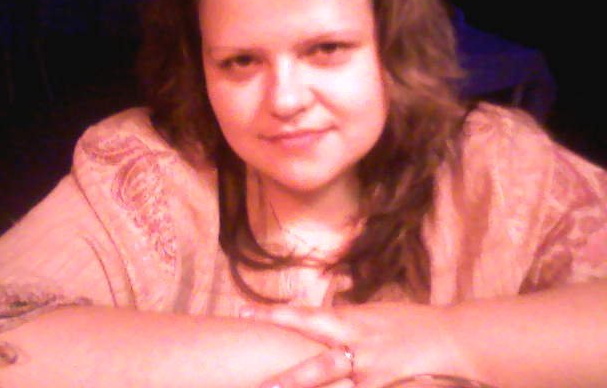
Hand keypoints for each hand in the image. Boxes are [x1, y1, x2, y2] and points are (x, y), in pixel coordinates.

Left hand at [240, 302, 479, 387]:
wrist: (449, 338)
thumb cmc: (408, 322)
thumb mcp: (370, 314)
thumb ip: (342, 322)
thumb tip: (315, 322)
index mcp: (350, 320)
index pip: (303, 316)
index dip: (272, 315)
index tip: (242, 311)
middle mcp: (357, 347)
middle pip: (315, 366)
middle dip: (285, 379)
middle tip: (257, 385)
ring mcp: (372, 374)